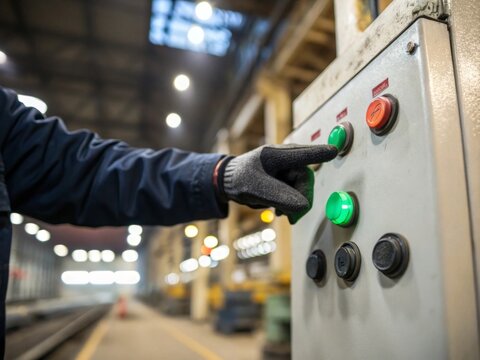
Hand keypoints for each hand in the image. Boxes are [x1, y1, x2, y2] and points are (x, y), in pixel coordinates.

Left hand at [216, 144, 337, 223]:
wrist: (229, 183)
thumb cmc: (240, 179)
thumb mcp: (256, 189)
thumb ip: (279, 196)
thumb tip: (304, 206)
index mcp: (276, 155)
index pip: (302, 154)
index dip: (319, 153)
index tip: (333, 151)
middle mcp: (285, 159)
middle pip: (305, 179)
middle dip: (301, 199)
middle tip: (293, 218)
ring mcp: (288, 169)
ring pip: (302, 189)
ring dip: (294, 204)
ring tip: (279, 213)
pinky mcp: (287, 179)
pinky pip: (297, 193)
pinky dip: (291, 204)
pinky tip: (280, 210)